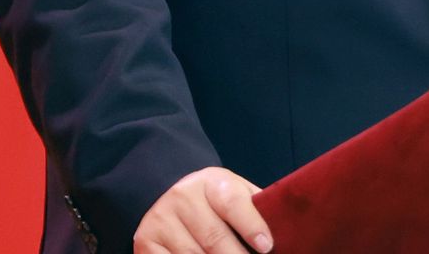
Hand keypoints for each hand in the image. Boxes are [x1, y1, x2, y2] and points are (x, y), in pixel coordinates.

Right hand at [133, 166, 272, 252]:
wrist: (164, 192)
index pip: (233, 203)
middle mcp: (182, 197)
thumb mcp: (234, 191)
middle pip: (214, 238)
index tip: (266, 247)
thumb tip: (283, 228)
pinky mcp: (145, 242)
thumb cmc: (211, 200)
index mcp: (211, 182)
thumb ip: (254, 208)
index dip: (251, 226)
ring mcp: (161, 220)